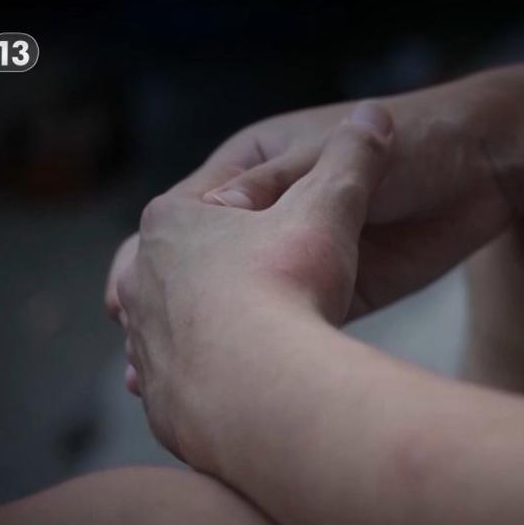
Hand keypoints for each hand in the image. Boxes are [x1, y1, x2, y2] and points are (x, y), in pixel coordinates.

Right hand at [107, 79, 511, 337]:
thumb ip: (273, 185)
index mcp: (256, 166)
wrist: (488, 167)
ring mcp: (300, 256)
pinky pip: (288, 324)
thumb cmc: (413, 148)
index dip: (155, 253)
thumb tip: (218, 214)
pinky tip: (233, 385)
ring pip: (238, 302)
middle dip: (168, 304)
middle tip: (138, 341)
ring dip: (208, 336)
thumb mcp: (328, 157)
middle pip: (203, 266)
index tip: (125, 295)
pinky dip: (262, 352)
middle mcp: (269, 213)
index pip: (190, 212)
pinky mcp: (338, 292)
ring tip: (164, 375)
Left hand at [115, 103, 393, 468]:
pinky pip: (179, 391)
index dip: (244, 215)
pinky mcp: (166, 406)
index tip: (273, 229)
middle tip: (256, 286)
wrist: (269, 393)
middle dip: (207, 276)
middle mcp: (146, 282)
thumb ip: (352, 157)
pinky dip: (203, 386)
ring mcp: (148, 348)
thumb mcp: (333, 203)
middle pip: (179, 270)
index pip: (205, 207)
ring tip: (248, 343)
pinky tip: (241, 393)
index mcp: (174, 220)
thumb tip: (377, 118)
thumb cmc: (290, 284)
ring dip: (200, 333)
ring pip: (171, 332)